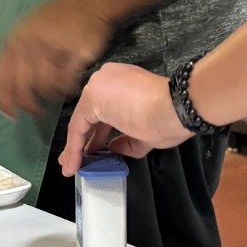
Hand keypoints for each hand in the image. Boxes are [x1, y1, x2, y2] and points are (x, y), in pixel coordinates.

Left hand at [0, 0, 111, 118]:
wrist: (90, 1)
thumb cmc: (56, 17)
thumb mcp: (28, 29)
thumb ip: (16, 54)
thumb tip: (9, 90)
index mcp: (15, 38)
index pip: (0, 75)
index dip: (2, 97)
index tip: (8, 114)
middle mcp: (30, 45)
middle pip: (22, 87)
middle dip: (28, 105)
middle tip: (36, 113)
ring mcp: (53, 50)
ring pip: (45, 87)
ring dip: (51, 96)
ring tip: (56, 95)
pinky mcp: (75, 55)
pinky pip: (67, 82)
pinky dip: (67, 89)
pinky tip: (70, 88)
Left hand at [58, 62, 192, 176]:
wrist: (175, 107)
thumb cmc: (167, 117)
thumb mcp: (144, 132)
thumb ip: (127, 140)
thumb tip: (114, 147)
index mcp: (121, 82)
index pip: (104, 109)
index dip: (98, 133)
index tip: (95, 150)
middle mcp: (106, 79)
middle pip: (90, 114)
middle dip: (84, 139)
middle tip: (79, 160)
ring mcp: (98, 86)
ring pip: (82, 120)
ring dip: (76, 146)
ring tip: (71, 166)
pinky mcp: (92, 98)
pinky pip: (78, 126)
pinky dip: (74, 146)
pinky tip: (73, 163)